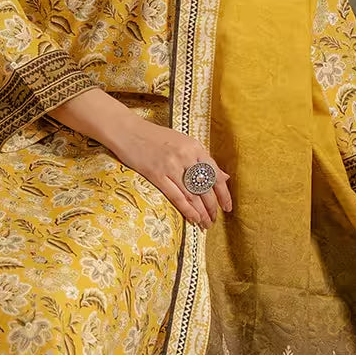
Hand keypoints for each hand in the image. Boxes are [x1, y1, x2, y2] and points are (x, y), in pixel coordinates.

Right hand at [107, 114, 231, 228]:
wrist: (128, 131)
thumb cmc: (156, 137)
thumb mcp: (184, 143)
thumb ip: (202, 160)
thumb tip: (224, 177)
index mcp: (195, 147)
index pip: (215, 175)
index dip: (223, 194)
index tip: (227, 207)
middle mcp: (186, 156)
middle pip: (205, 188)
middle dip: (212, 207)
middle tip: (214, 220)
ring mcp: (171, 166)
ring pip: (192, 195)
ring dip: (201, 212)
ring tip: (205, 224)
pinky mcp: (156, 174)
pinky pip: (176, 196)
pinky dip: (186, 210)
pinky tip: (193, 219)